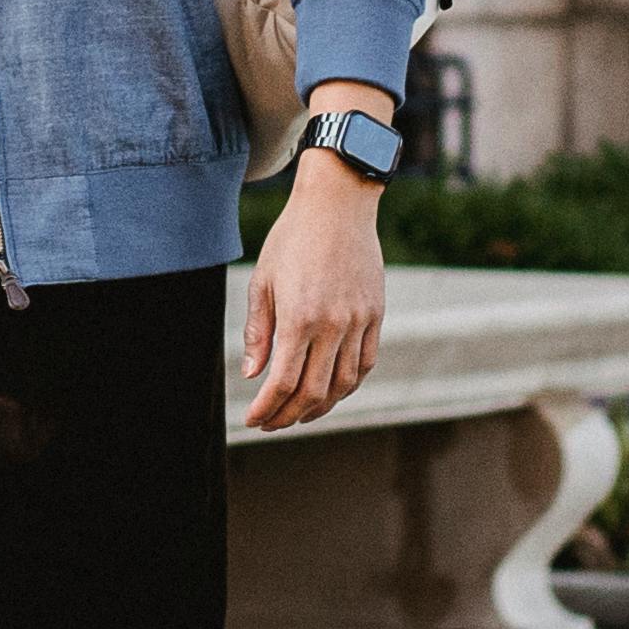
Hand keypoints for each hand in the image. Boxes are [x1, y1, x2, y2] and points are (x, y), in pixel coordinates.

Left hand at [241, 110, 394, 431]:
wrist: (338, 205)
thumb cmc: (292, 239)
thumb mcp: (263, 282)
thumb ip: (259, 332)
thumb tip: (253, 376)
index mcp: (299, 317)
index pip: (283, 382)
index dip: (267, 409)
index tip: (253, 420)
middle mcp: (333, 324)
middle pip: (313, 392)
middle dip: (289, 416)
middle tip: (272, 423)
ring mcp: (359, 321)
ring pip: (344, 384)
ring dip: (320, 407)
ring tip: (299, 413)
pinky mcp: (375, 314)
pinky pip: (365, 363)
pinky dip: (348, 385)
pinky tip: (330, 390)